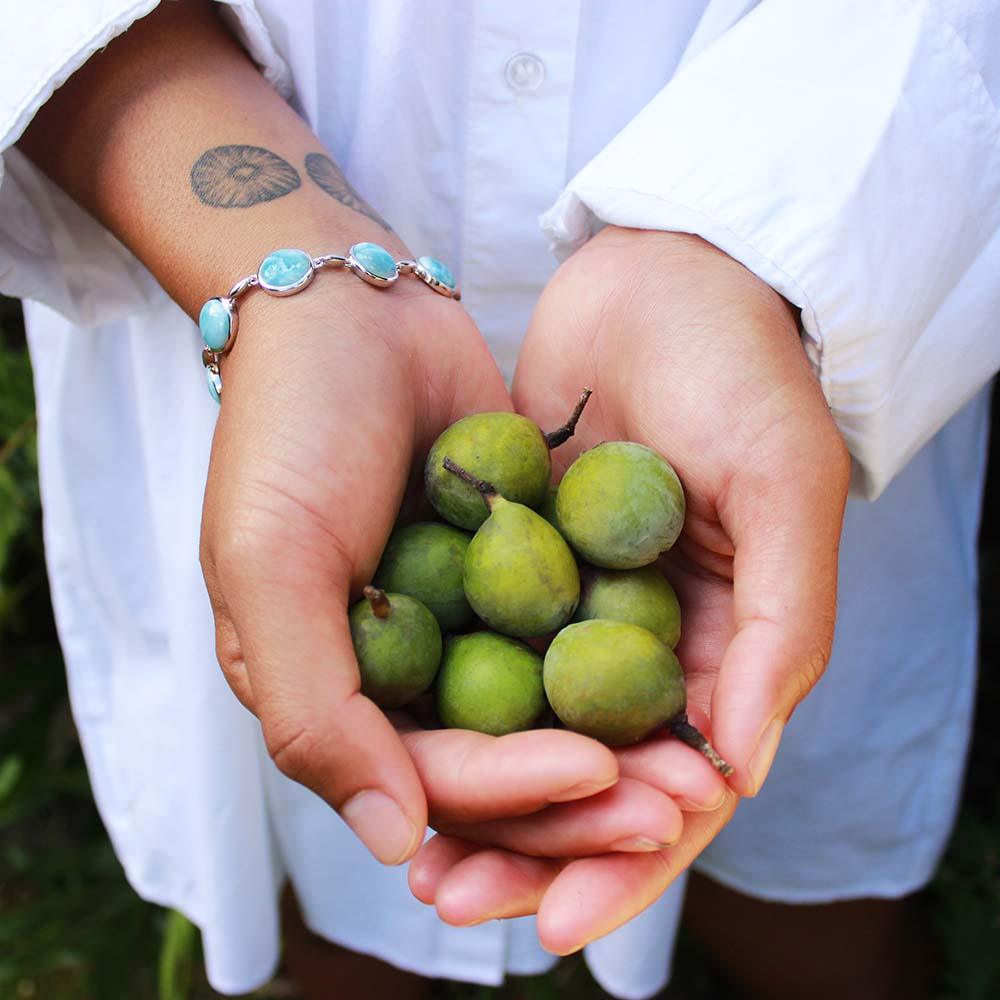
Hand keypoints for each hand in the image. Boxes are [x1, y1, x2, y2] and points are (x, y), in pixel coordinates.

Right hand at [198, 279, 719, 867]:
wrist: (351, 309)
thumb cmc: (292, 430)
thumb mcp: (271, 566)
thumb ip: (314, 711)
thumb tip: (393, 841)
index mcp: (334, 692)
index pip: (430, 776)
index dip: (515, 792)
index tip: (601, 775)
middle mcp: (403, 672)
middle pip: (504, 763)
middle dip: (587, 796)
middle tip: (680, 804)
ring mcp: (464, 622)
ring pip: (550, 713)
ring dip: (620, 744)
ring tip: (700, 762)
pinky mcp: (517, 570)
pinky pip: (572, 632)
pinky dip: (622, 662)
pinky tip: (688, 681)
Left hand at [408, 227, 849, 948]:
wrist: (658, 273)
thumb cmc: (742, 369)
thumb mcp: (786, 487)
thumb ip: (784, 628)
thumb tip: (737, 770)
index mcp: (726, 647)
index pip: (676, 788)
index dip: (622, 860)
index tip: (555, 919)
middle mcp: (649, 642)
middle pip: (586, 776)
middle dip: (529, 848)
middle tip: (456, 900)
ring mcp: (577, 604)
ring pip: (524, 728)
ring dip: (475, 796)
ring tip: (416, 859)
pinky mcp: (518, 560)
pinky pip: (480, 647)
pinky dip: (444, 703)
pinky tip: (392, 747)